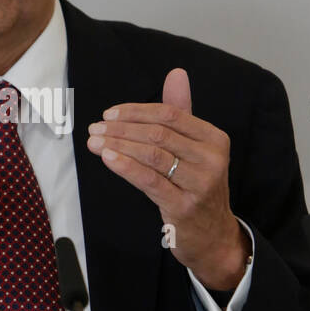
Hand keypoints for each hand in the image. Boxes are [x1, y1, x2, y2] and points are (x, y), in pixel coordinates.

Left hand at [86, 67, 249, 290]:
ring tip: (94, 142)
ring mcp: (200, 184)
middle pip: (159, 132)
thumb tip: (176, 73)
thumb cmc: (197, 188)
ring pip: (153, 154)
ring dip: (118, 144)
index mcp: (214, 139)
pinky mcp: (183, 206)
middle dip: (121, 128)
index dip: (136, 111)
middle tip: (95, 128)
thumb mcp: (195, 149)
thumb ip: (182, 112)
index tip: (109, 113)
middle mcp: (212, 158)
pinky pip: (149, 180)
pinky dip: (125, 166)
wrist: (213, 237)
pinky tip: (107, 157)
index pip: (170, 114)